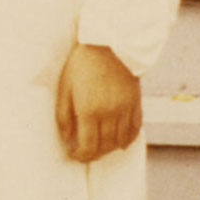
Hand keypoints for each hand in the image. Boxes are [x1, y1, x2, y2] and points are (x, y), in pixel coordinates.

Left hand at [55, 43, 141, 162]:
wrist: (109, 44)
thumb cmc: (82, 64)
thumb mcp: (65, 87)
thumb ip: (63, 114)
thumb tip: (67, 136)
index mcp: (90, 111)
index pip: (88, 146)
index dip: (80, 155)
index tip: (74, 154)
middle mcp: (110, 114)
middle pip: (105, 146)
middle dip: (93, 155)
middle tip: (85, 154)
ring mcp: (125, 109)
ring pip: (120, 141)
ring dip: (109, 149)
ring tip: (100, 147)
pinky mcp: (136, 103)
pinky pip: (135, 129)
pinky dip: (128, 139)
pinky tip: (121, 142)